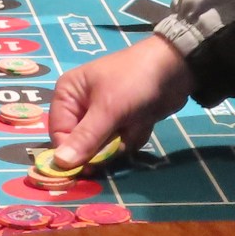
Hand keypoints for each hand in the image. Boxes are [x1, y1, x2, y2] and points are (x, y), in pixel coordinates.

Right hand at [48, 38, 192, 169]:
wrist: (176, 69)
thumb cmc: (134, 81)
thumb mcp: (108, 110)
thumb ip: (85, 139)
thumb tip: (60, 164)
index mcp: (67, 95)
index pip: (59, 135)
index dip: (73, 153)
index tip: (91, 166)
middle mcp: (80, 106)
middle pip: (81, 145)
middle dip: (105, 144)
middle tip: (120, 136)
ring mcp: (102, 116)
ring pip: (103, 147)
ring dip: (122, 140)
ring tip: (134, 122)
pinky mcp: (121, 122)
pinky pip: (120, 143)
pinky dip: (133, 137)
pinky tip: (143, 122)